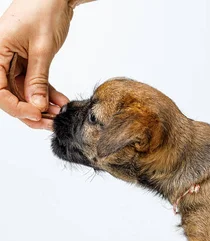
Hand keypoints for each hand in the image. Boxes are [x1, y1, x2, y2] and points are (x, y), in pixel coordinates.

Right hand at [0, 0, 73, 129]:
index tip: (35, 114)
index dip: (15, 107)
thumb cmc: (44, 11)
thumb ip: (38, 79)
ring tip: (59, 113)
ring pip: (22, 92)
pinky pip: (33, 83)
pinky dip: (46, 93)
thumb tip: (36, 106)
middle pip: (9, 94)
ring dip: (41, 104)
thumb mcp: (42, 48)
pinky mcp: (26, 61)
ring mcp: (12, 60)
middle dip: (30, 110)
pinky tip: (60, 102)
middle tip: (50, 121)